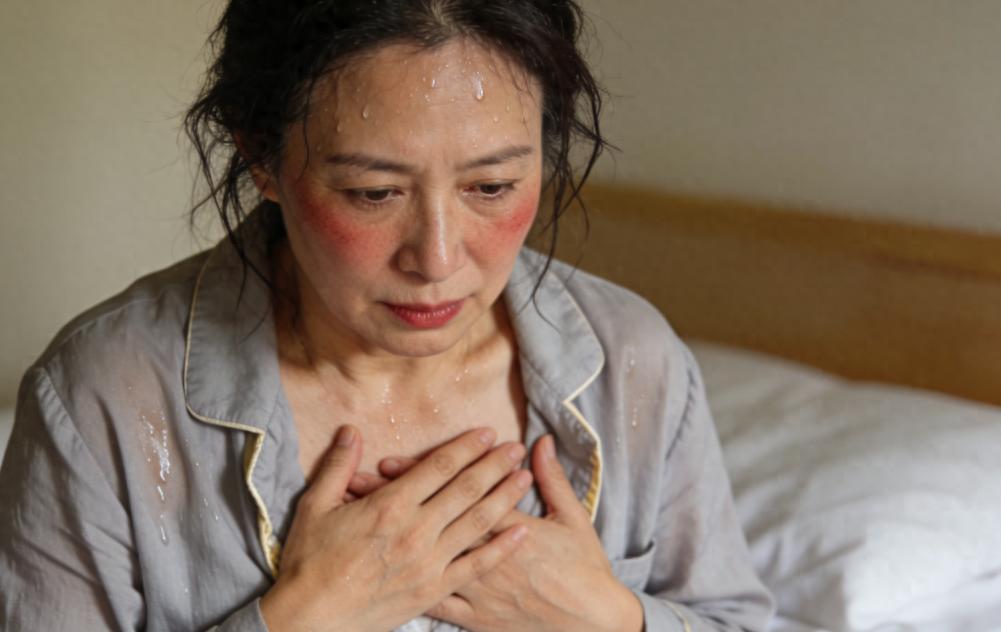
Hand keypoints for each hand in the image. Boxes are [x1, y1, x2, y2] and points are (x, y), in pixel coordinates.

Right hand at [260, 425, 533, 631]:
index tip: (487, 433)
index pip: (438, 467)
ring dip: (504, 498)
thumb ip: (338, 466)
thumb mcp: (315, 506)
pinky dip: (501, 548)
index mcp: (388, 506)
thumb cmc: (308, 562)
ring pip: (477, 523)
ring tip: (525, 478)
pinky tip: (521, 532)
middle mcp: (415, 531)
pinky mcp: (433, 590)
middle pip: (465, 490)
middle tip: (515, 446)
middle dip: (494, 465)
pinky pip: (475, 566)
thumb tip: (351, 429)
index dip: (466, 447)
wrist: (310, 620)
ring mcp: (428, 563)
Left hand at [352, 436, 644, 631]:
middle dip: (395, 499)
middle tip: (360, 480)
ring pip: (426, 557)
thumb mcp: (573, 518)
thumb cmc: (584, 570)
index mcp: (512, 527)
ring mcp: (478, 589)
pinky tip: (381, 572)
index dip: (420, 476)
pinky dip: (406, 584)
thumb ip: (553, 478)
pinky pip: (436, 602)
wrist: (592, 625)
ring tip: (361, 517)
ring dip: (394, 536)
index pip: (459, 492)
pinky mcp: (475, 617)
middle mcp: (487, 556)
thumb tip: (541, 441)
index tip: (390, 460)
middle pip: (433, 519)